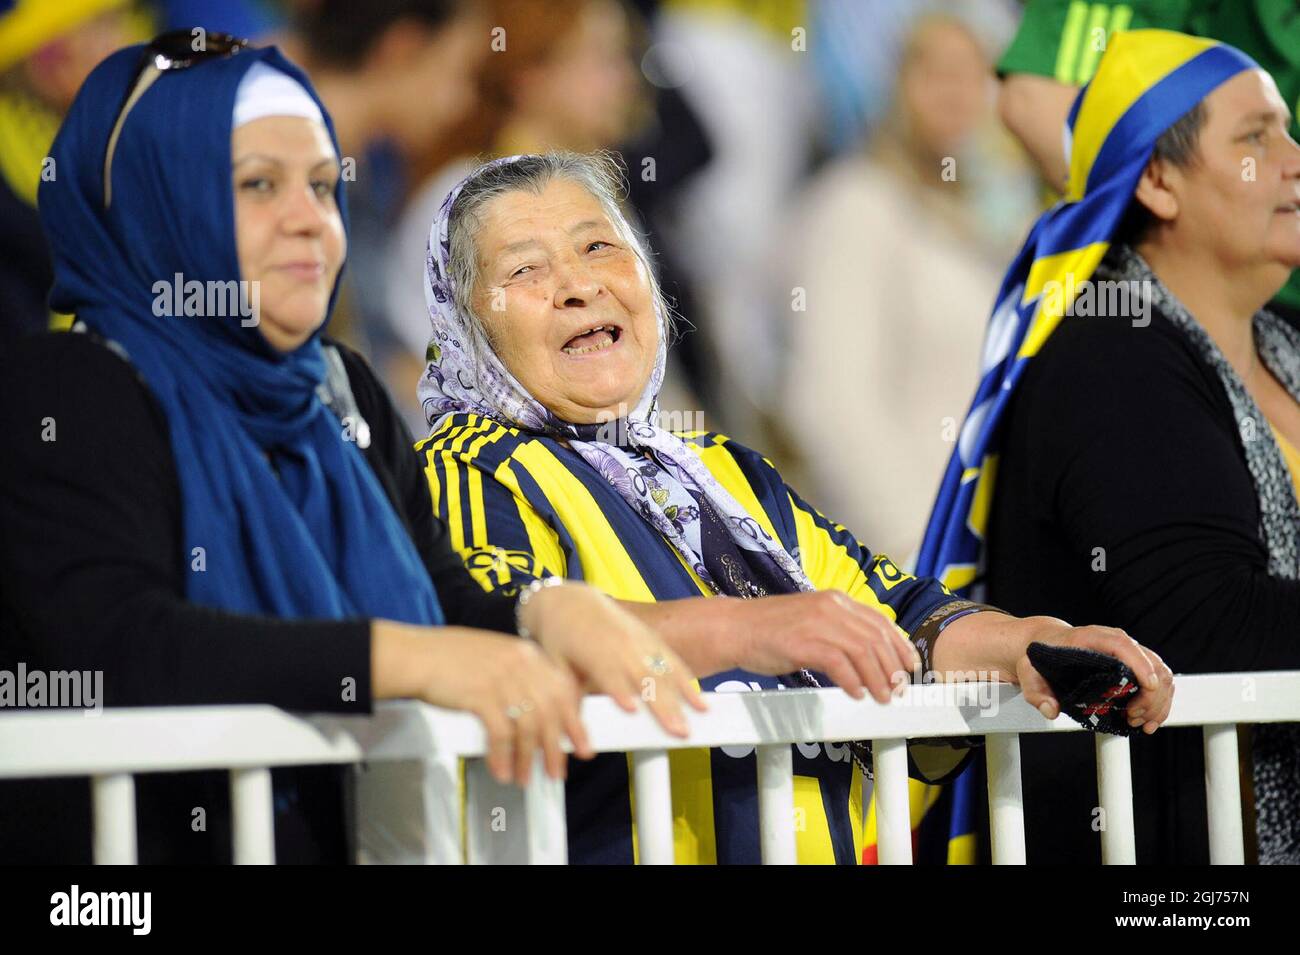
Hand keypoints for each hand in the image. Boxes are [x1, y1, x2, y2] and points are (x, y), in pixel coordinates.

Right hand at [371, 620, 591, 784]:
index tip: (581, 744)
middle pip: (550, 712)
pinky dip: (503, 757)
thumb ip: (521, 676)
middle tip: (557, 770)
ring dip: (527, 759)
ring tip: (525, 778)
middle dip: (556, 747)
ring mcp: (501, 679)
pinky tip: (501, 771)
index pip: (563, 690)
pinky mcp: (481, 695)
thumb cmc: (451, 660)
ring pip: (528, 727)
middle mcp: (520, 664)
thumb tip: (541, 711)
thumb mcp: (496, 657)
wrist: (417, 655)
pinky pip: (501, 734)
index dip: (575, 721)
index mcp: (527, 654)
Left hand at [520, 582, 705, 737]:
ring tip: (699, 714)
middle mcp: (621, 645)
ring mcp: (639, 640)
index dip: (621, 693)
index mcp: (595, 652)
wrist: (569, 601)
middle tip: (679, 730)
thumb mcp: (555, 668)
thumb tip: (570, 734)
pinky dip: (687, 679)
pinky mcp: (650, 638)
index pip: (610, 676)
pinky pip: (673, 659)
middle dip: (665, 705)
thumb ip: (567, 701)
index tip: (633, 711)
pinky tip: (698, 697)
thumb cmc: (560, 637)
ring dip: (683, 693)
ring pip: (666, 669)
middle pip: (647, 678)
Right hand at [723, 591, 920, 702]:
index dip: (900, 646)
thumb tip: (868, 656)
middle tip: (897, 690)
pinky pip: (839, 663)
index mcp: (835, 599)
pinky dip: (852, 681)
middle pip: (876, 638)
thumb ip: (839, 631)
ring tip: (881, 697)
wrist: (734, 628)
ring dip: (877, 679)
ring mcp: (816, 622)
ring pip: (863, 652)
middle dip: (892, 668)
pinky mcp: (802, 642)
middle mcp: (830, 606)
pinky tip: (856, 693)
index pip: (880, 621)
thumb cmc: (770, 630)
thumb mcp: (811, 621)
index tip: (908, 667)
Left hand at [1011, 618, 1174, 733]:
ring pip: (1161, 674)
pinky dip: (1160, 703)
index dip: (1140, 664)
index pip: (1123, 644)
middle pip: (1151, 663)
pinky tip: (1148, 721)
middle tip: (1132, 717)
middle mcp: (1117, 641)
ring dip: (1158, 703)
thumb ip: (1035, 691)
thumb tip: (1051, 710)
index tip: (1149, 686)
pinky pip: (1160, 683)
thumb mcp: (1029, 670)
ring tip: (1138, 722)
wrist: (1049, 645)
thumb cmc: (1042, 655)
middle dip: (1150, 695)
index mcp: (1093, 637)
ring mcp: (1130, 653)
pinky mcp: (1136, 666)